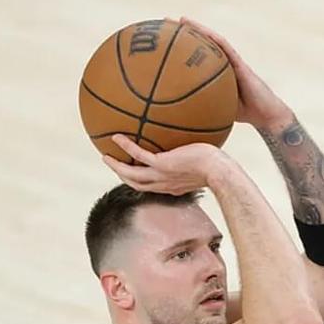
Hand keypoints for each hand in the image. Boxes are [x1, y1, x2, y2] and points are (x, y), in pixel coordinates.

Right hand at [103, 134, 227, 194]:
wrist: (218, 170)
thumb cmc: (216, 166)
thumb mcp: (204, 165)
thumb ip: (196, 160)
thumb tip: (200, 147)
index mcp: (171, 186)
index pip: (151, 187)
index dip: (139, 181)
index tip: (133, 174)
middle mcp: (163, 184)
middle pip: (135, 184)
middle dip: (122, 176)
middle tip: (112, 165)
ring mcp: (160, 175)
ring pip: (131, 174)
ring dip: (116, 166)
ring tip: (105, 156)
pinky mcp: (161, 165)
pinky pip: (138, 155)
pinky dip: (126, 146)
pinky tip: (116, 137)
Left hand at [174, 16, 293, 127]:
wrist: (266, 115)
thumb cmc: (244, 115)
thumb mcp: (216, 113)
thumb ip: (200, 110)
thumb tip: (176, 121)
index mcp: (215, 74)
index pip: (196, 57)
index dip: (180, 49)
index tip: (162, 45)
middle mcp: (222, 64)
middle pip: (201, 44)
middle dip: (184, 34)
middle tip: (165, 25)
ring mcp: (232, 61)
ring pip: (212, 40)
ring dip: (197, 28)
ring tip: (179, 20)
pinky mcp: (240, 63)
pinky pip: (225, 47)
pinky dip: (212, 37)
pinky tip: (201, 30)